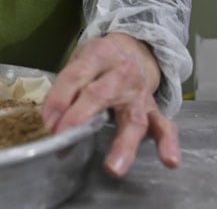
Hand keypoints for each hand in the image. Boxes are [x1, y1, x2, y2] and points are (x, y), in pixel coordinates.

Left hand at [41, 33, 179, 177]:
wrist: (137, 48)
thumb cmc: (101, 59)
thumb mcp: (81, 61)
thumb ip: (66, 88)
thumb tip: (51, 122)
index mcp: (99, 56)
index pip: (75, 76)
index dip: (59, 99)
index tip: (47, 123)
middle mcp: (121, 74)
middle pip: (100, 95)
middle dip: (80, 118)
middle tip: (64, 140)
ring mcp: (139, 94)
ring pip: (133, 119)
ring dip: (123, 144)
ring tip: (113, 168)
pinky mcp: (153, 110)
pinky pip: (163, 126)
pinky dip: (167, 143)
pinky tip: (169, 160)